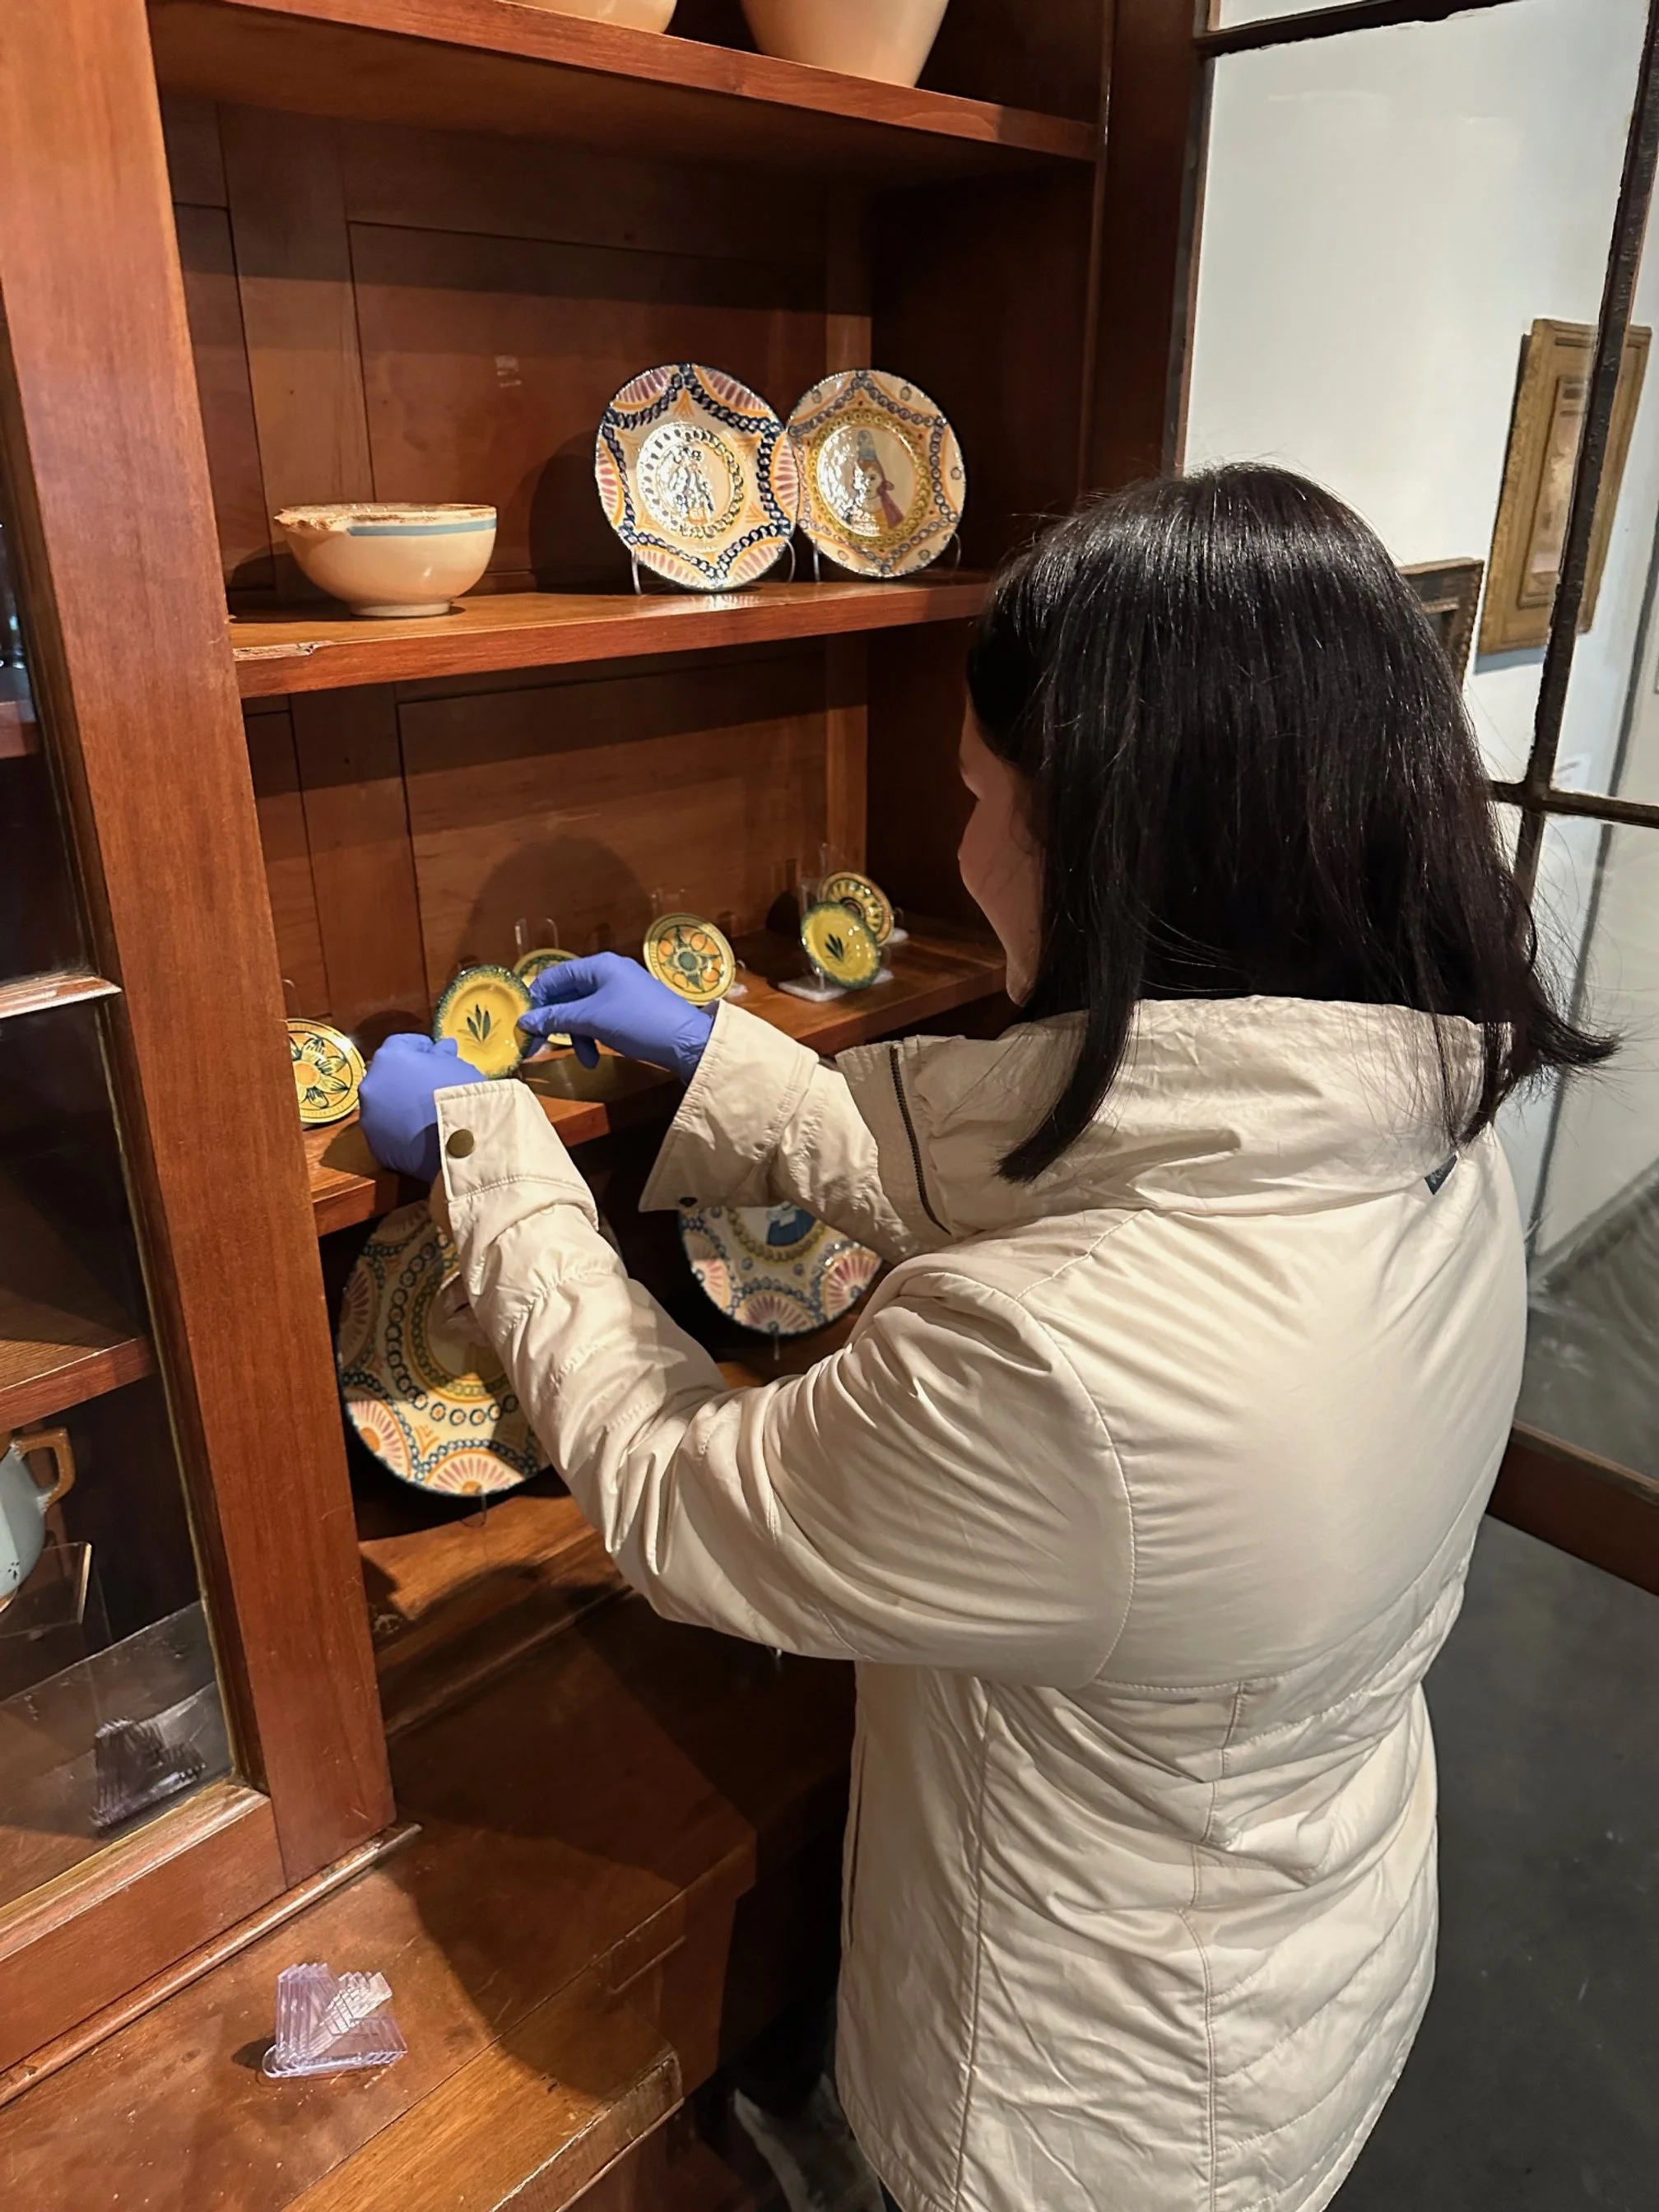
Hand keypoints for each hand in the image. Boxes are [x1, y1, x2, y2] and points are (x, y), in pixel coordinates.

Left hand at [358, 1033, 480, 1181]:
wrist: (458, 1143)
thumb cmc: (457, 1094)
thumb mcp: (457, 1066)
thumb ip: (442, 1055)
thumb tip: (441, 1049)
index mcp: (388, 1058)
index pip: (400, 1043)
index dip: (419, 1047)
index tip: (436, 1053)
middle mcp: (370, 1085)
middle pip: (387, 1075)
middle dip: (406, 1076)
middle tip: (431, 1082)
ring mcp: (369, 1118)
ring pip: (384, 1105)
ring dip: (401, 1104)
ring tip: (426, 1111)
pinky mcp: (375, 1146)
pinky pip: (387, 1131)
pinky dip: (400, 1129)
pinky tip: (421, 1132)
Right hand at [518, 951, 714, 1080]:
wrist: (686, 1042)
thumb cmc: (637, 1022)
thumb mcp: (591, 1019)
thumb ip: (556, 1018)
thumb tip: (525, 1020)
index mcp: (598, 965)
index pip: (555, 976)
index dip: (537, 999)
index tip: (524, 1024)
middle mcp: (609, 973)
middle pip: (568, 994)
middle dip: (558, 1023)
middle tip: (543, 1047)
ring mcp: (621, 991)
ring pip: (583, 1011)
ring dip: (577, 1036)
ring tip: (584, 1059)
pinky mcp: (630, 1010)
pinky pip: (600, 1019)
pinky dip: (593, 1037)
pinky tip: (596, 1057)